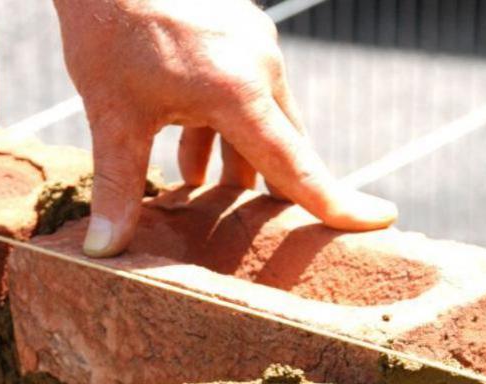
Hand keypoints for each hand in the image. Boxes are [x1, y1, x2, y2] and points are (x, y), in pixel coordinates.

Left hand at [53, 0, 397, 256]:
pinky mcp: (239, 31)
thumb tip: (105, 252)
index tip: (380, 220)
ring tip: (210, 198)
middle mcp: (261, 65)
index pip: (297, 164)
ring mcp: (254, 43)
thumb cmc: (108, 33)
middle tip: (273, 234)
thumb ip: (117, 187)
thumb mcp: (111, 118)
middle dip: (276, 192)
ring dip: (239, 161)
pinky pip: (247, 92)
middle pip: (286, 145)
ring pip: (264, 120)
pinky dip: (226, 129)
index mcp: (239, 91)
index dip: (336, 202)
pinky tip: (192, 159)